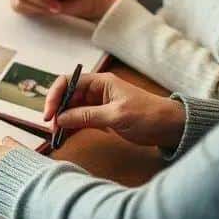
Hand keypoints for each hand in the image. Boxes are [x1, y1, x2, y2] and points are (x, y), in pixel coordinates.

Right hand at [43, 72, 185, 147]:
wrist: (171, 127)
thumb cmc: (147, 115)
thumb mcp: (116, 115)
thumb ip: (87, 116)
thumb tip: (60, 119)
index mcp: (100, 82)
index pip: (68, 82)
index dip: (54, 96)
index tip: (48, 114)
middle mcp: (96, 90)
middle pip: (67, 96)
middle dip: (57, 111)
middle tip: (51, 129)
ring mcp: (98, 104)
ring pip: (72, 110)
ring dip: (63, 121)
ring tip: (56, 136)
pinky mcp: (102, 118)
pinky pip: (81, 120)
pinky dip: (72, 128)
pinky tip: (66, 137)